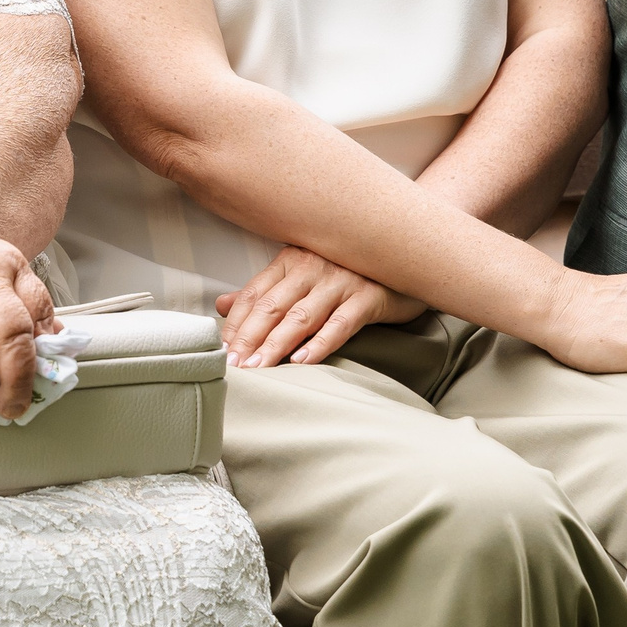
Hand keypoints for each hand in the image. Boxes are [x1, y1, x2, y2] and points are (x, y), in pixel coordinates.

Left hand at [216, 246, 425, 367]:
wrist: (405, 260)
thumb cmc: (347, 272)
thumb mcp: (302, 277)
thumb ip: (264, 292)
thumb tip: (220, 305)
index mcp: (290, 259)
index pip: (254, 294)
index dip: (236, 323)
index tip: (222, 350)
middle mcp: (311, 267)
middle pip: (272, 306)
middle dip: (249, 338)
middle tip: (234, 365)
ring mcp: (340, 281)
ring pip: (300, 316)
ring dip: (276, 344)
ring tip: (259, 367)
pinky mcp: (367, 297)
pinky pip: (339, 324)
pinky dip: (319, 343)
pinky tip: (302, 361)